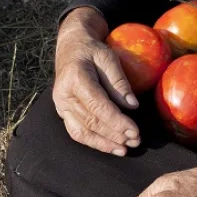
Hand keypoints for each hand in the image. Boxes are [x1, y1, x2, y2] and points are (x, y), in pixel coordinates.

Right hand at [53, 7, 139, 155]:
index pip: (98, 106)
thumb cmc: (92, 50)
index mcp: (75, 78)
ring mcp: (61, 105)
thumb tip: (132, 105)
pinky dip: (94, 142)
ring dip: (105, 143)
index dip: (117, 121)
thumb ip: (119, 81)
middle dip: (115, 134)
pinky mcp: (62, 112)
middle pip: (91, 121)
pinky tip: (111, 147)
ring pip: (83, 131)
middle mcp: (64, 94)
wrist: (71, 47)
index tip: (135, 130)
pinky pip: (77, 132)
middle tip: (136, 141)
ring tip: (125, 149)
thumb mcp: (108, 57)